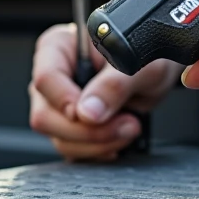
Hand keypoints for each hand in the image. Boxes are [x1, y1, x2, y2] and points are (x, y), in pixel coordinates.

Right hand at [29, 23, 179, 160]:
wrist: (153, 69)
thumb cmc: (144, 53)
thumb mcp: (139, 64)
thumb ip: (114, 85)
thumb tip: (87, 113)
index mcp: (58, 47)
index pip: (46, 79)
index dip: (66, 101)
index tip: (93, 114)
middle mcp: (53, 78)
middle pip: (45, 116)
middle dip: (88, 131)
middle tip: (126, 124)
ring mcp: (57, 106)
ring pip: (60, 139)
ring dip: (99, 143)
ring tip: (130, 127)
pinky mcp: (69, 128)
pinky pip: (73, 150)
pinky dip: (99, 151)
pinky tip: (118, 138)